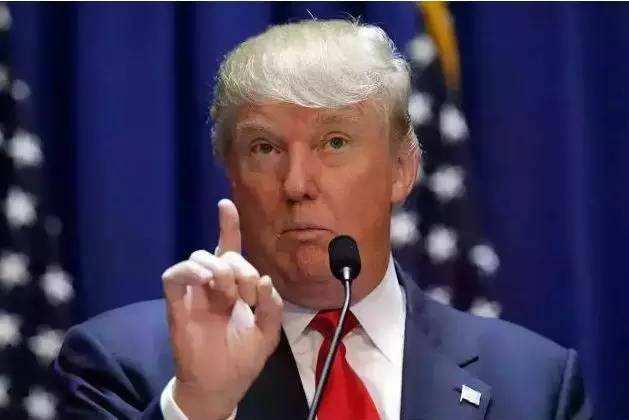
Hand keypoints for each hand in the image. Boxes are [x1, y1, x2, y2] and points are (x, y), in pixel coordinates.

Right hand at [161, 199, 282, 419]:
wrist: (221, 385)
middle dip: (240, 267)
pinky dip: (188, 270)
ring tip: (229, 294)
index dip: (228, 225)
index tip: (226, 204)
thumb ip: (272, 306)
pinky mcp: (177, 304)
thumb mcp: (268, 332)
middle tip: (248, 295)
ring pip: (198, 257)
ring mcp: (194, 293)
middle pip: (220, 252)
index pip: (229, 248)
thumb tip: (265, 280)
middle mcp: (213, 284)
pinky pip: (173, 275)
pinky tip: (204, 279)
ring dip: (219, 269)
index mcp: (235, 285)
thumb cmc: (243, 357)